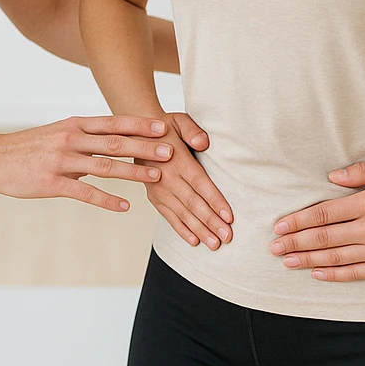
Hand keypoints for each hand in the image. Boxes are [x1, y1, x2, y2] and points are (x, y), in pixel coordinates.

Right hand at [0, 115, 175, 211]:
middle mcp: (71, 139)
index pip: (113, 123)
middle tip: (171, 150)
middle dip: (144, 146)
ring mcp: (61, 161)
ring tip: (156, 177)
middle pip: (114, 142)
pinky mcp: (52, 182)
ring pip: (104, 166)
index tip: (164, 125)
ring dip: (132, 171)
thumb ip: (84, 139)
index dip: (139, 124)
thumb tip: (111, 143)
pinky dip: (107, 200)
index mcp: (74, 125)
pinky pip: (84, 192)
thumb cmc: (28, 147)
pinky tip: (124, 207)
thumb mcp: (58, 134)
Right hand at [141, 113, 233, 249]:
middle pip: (193, 204)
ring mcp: (158, 190)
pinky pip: (169, 217)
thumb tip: (204, 143)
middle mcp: (166, 178)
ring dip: (199, 230)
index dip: (214, 201)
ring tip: (215, 244)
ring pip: (182, 214)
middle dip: (211, 222)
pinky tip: (194, 241)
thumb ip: (192, 130)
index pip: (199, 184)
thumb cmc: (164, 128)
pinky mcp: (154, 198)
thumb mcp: (179, 120)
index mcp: (177, 160)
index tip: (228, 216)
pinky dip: (182, 230)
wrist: (136, 134)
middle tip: (227, 237)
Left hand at [268, 156, 364, 280]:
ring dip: (308, 260)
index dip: (298, 221)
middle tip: (274, 248)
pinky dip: (335, 274)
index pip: (323, 214)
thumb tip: (330, 178)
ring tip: (288, 262)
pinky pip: (357, 273)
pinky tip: (317, 273)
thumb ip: (360, 172)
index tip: (279, 226)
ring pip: (336, 258)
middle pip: (324, 238)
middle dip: (295, 243)